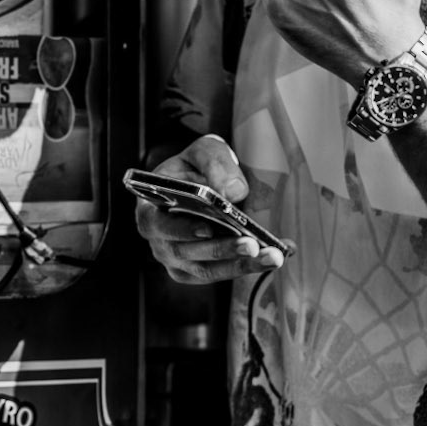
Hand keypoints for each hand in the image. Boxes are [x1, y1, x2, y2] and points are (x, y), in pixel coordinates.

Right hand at [134, 134, 284, 284]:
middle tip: (253, 244)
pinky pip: (223, 273)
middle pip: (189, 252)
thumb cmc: (195, 167)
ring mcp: (177, 261)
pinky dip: (250, 267)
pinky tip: (276, 255)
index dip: (181, 229)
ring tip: (273, 255)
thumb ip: (215, 163)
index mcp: (150, 211)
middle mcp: (160, 241)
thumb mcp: (203, 152)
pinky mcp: (198, 272)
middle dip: (224, 249)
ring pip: (209, 269)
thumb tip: (234, 192)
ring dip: (243, 264)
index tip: (206, 228)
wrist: (200, 182)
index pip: (159, 224)